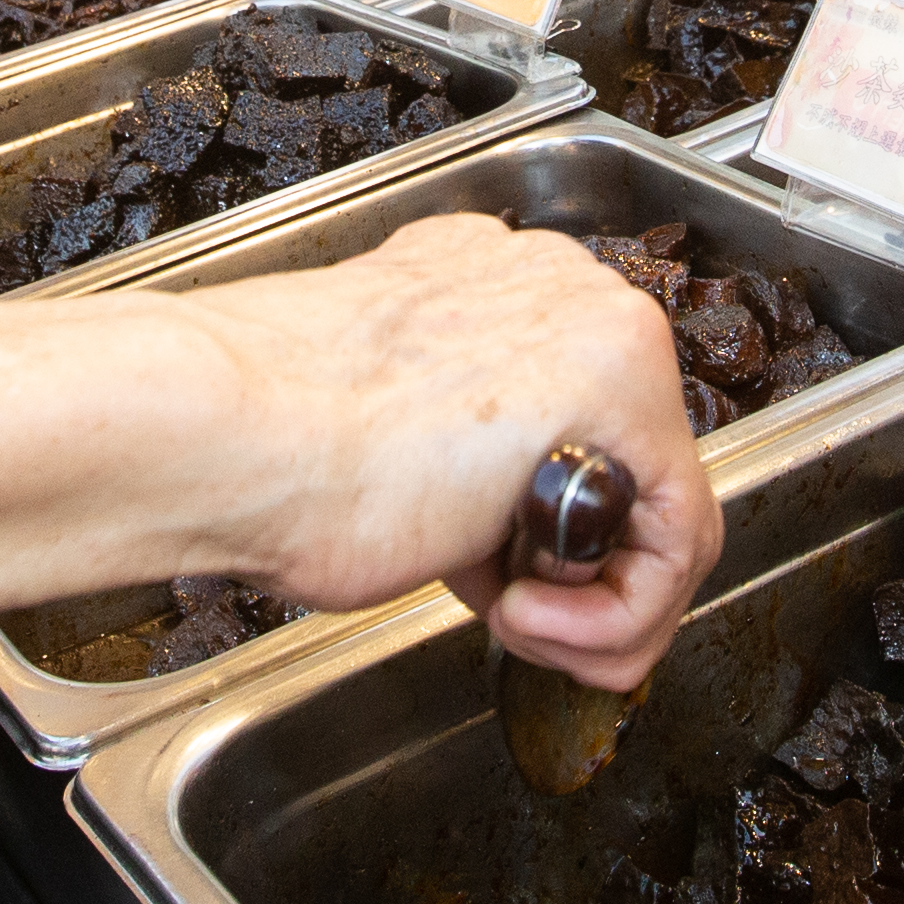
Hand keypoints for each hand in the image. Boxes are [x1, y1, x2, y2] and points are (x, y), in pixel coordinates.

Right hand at [159, 214, 712, 689]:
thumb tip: (495, 518)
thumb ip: (463, 461)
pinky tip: (524, 619)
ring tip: (516, 621)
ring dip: (596, 604)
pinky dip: (613, 616)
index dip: (534, 528)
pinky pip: (678, 541)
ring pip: (666, 509)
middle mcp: (559, 287)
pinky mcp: (626, 397)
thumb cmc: (264, 443)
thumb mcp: (382, 440)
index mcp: (490, 281)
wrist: (225, 429)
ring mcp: (598, 327)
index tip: (478, 568)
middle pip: (635, 464)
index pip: (578, 423)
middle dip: (577, 570)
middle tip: (504, 606)